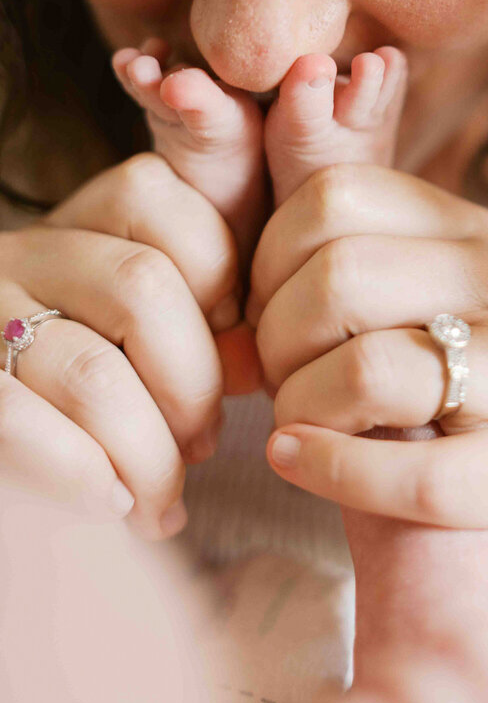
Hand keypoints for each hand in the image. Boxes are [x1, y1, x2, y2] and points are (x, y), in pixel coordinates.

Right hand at [0, 154, 239, 537]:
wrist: (2, 470)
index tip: (229, 349)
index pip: (154, 198)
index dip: (216, 275)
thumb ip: (199, 326)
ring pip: (92, 371)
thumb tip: (247, 364)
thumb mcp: (141, 336)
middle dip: (194, 382)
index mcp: (73, 227)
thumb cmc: (90, 402)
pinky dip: (82, 474)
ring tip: (160, 502)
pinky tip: (110, 504)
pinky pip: (18, 425)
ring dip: (148, 453)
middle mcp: (19, 258)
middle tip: (203, 445)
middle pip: (140, 284)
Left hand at [247, 163, 487, 583]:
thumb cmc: (453, 380)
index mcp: (466, 228)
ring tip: (297, 420)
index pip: (334, 194)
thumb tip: (223, 314)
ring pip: (369, 369)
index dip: (268, 255)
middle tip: (276, 375)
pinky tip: (298, 461)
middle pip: (340, 276)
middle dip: (276, 336)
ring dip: (299, 405)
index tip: (264, 307)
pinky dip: (331, 470)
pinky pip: (412, 474)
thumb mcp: (404, 298)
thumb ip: (323, 272)